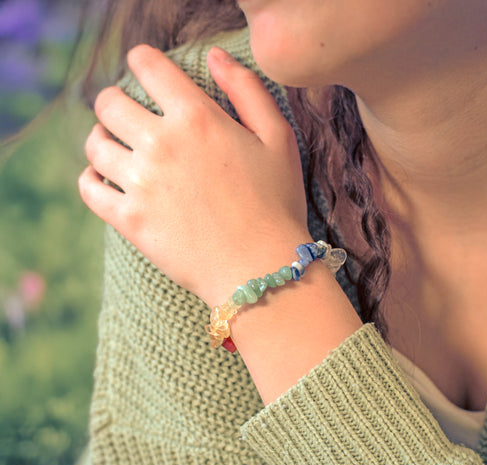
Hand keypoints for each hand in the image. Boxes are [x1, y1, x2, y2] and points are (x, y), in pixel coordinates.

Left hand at [79, 45, 310, 305]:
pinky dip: (91, 179)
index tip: (143, 67)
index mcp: (197, 118)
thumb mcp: (279, 139)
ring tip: (116, 147)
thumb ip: (247, 90)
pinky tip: (103, 179)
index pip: (148, 67)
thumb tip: (215, 56)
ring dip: (103, 139)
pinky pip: (89, 189)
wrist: (262, 268)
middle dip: (116, 102)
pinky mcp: (130, 220)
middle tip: (128, 114)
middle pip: (109, 103)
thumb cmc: (277, 204)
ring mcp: (141, 183)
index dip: (142, 61)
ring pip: (95, 144)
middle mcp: (161, 144)